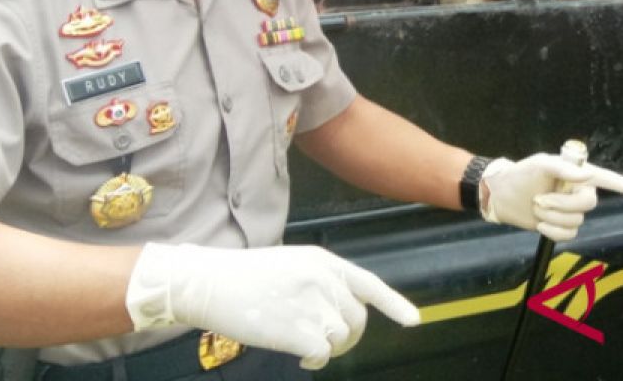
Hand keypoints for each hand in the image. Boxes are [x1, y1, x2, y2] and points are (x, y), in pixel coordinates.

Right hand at [125, 243, 419, 369]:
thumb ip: (323, 281)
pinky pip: (323, 353)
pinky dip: (316, 359)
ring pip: (341, 337)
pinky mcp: (297, 328)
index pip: (370, 284)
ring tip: (307, 346)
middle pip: (358, 319)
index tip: (413, 321)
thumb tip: (344, 309)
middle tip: (329, 344)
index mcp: (325, 262)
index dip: (394, 304)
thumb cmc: (247, 277)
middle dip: (349, 337)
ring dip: (329, 347)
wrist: (209, 282)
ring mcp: (312, 304)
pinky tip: (301, 356)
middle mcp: (324, 280)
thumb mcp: (293, 264)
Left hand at [481, 153, 622, 241]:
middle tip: (540, 199)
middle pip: (590, 204)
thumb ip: (563, 167)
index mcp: (580, 173)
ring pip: (577, 221)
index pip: (610, 180)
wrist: (503, 194)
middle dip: (563, 204)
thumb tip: (587, 177)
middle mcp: (581, 191)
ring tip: (536, 205)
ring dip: (552, 216)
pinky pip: (569, 235)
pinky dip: (553, 231)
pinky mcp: (563, 226)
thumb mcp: (540, 164)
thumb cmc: (522, 173)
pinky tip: (540, 222)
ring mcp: (572, 210)